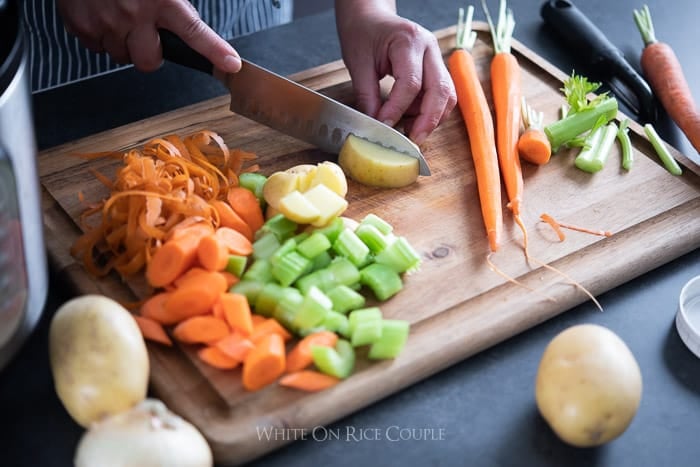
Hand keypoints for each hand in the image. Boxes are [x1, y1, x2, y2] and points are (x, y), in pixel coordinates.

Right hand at [56, 0, 240, 73]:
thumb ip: (174, 2)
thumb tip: (187, 17)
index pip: (195, 32)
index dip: (215, 51)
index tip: (231, 65)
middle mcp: (136, 13)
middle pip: (150, 62)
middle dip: (148, 53)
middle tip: (144, 34)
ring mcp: (107, 22)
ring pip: (121, 55)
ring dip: (122, 41)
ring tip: (117, 14)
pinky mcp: (83, 26)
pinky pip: (96, 46)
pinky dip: (99, 34)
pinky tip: (100, 12)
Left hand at [335, 1, 455, 143]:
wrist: (370, 17)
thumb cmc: (362, 34)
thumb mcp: (358, 63)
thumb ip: (367, 95)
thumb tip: (375, 125)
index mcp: (409, 40)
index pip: (411, 82)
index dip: (398, 109)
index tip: (384, 125)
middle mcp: (429, 48)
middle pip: (440, 90)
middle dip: (428, 120)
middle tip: (413, 140)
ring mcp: (436, 57)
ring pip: (447, 95)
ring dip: (431, 117)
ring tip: (409, 129)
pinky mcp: (435, 68)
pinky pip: (441, 94)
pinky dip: (429, 111)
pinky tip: (411, 117)